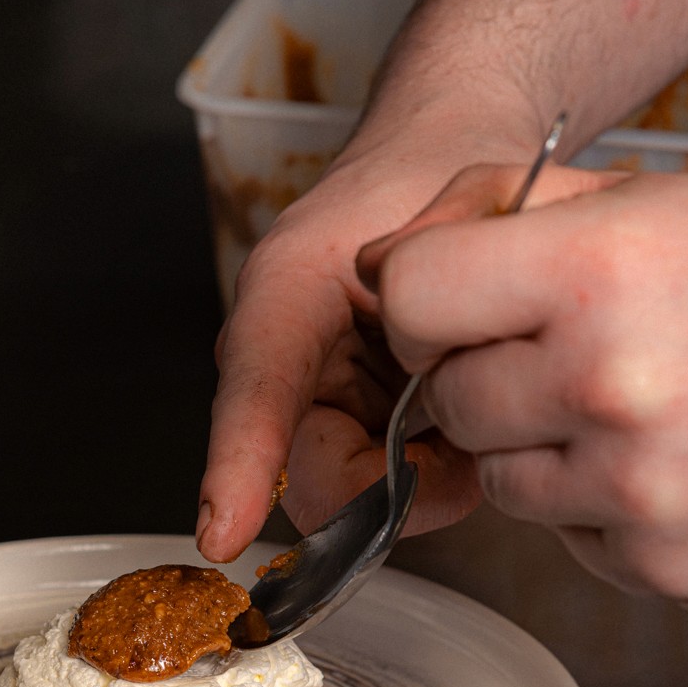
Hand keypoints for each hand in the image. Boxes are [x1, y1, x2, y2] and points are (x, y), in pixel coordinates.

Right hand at [194, 122, 542, 564]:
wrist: (437, 155)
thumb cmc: (432, 175)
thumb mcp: (462, 212)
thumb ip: (459, 307)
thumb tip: (448, 428)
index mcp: (287, 290)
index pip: (257, 389)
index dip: (238, 467)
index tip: (220, 531)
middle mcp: (283, 359)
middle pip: (311, 476)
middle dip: (387, 489)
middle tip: (460, 455)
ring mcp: (314, 400)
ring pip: (351, 498)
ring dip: (418, 480)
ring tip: (467, 418)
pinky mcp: (351, 429)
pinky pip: (384, 491)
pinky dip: (432, 475)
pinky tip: (458, 425)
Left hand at [359, 163, 687, 599]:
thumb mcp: (652, 200)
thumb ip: (502, 213)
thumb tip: (381, 262)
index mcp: (600, 272)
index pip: (415, 300)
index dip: (431, 300)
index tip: (465, 300)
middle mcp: (610, 384)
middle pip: (450, 399)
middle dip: (491, 375)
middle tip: (574, 350)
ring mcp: (635, 489)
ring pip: (500, 479)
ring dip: (542, 447)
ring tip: (636, 402)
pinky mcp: (658, 563)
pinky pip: (566, 539)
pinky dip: (599, 508)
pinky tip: (673, 458)